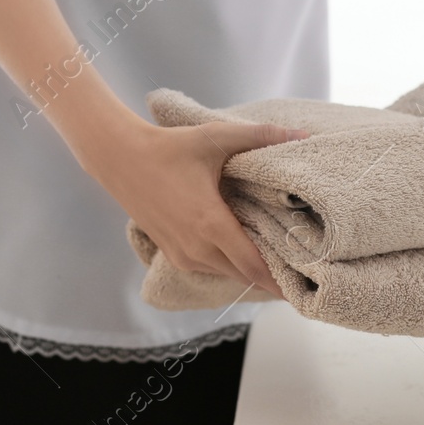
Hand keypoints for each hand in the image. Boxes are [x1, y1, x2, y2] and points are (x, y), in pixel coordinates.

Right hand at [84, 117, 306, 296]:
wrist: (119, 158)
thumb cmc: (170, 147)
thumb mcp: (216, 137)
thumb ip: (261, 136)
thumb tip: (303, 136)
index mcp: (210, 224)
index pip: (253, 265)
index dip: (279, 280)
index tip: (304, 289)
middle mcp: (196, 248)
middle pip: (244, 275)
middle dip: (272, 278)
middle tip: (303, 276)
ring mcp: (181, 254)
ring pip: (226, 273)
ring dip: (251, 272)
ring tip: (281, 265)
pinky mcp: (172, 253)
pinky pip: (210, 267)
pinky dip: (230, 265)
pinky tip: (247, 253)